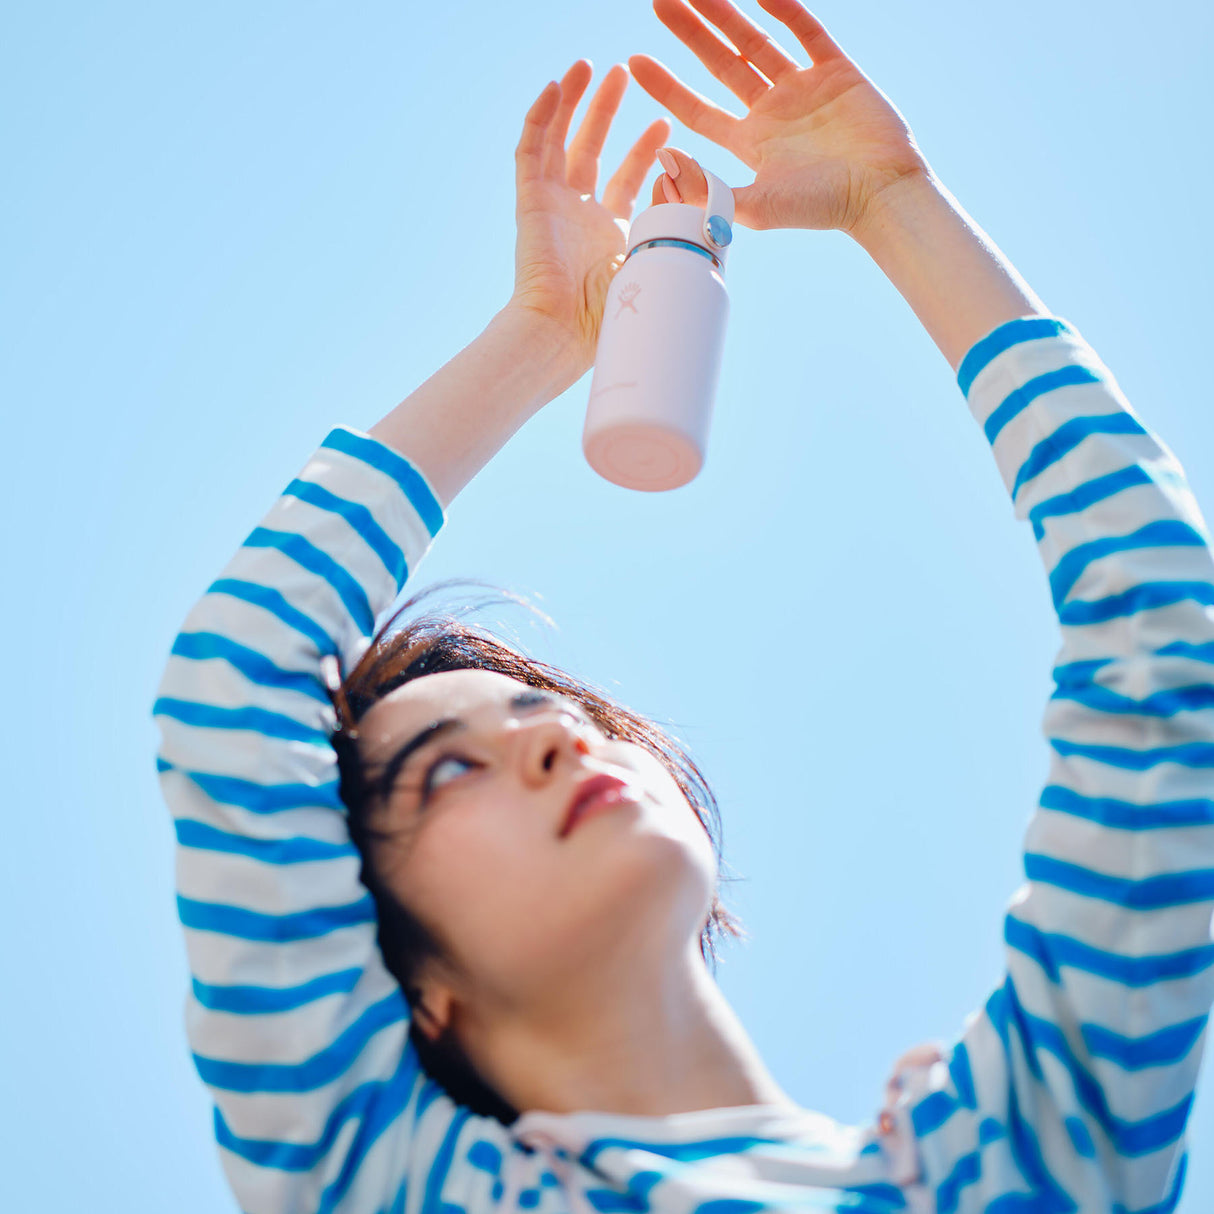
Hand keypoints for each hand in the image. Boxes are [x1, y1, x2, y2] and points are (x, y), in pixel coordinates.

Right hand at [509, 61, 669, 371]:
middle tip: (626, 73)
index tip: (666, 124)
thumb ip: (680, 247)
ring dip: (574, 102)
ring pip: (559, 140)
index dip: (645, 150)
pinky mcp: (530, 203)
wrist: (564, 334)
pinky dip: (540, 118)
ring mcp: (552, 206)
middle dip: (609, 110)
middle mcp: (579, 215)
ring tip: (589, 65)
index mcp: (610, 234)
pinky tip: (553, 87)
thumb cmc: (609, 321)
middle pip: (591, 148)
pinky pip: (530, 151)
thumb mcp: (655, 274)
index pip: (627, 178)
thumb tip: (721, 235)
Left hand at [630, 0, 930, 233]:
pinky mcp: (838, 72)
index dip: (667, 86)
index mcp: (751, 144)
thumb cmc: (819, 209)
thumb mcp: (752, 206)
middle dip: (690, 33)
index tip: (634, 62)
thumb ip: (708, 188)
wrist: (879, 195)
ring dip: (725, 13)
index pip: (698, 109)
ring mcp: (804, 89)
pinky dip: (784, 8)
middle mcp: (772, 113)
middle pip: (721, 64)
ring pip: (756, 41)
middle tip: (658, 1)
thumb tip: (663, 162)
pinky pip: (806, 31)